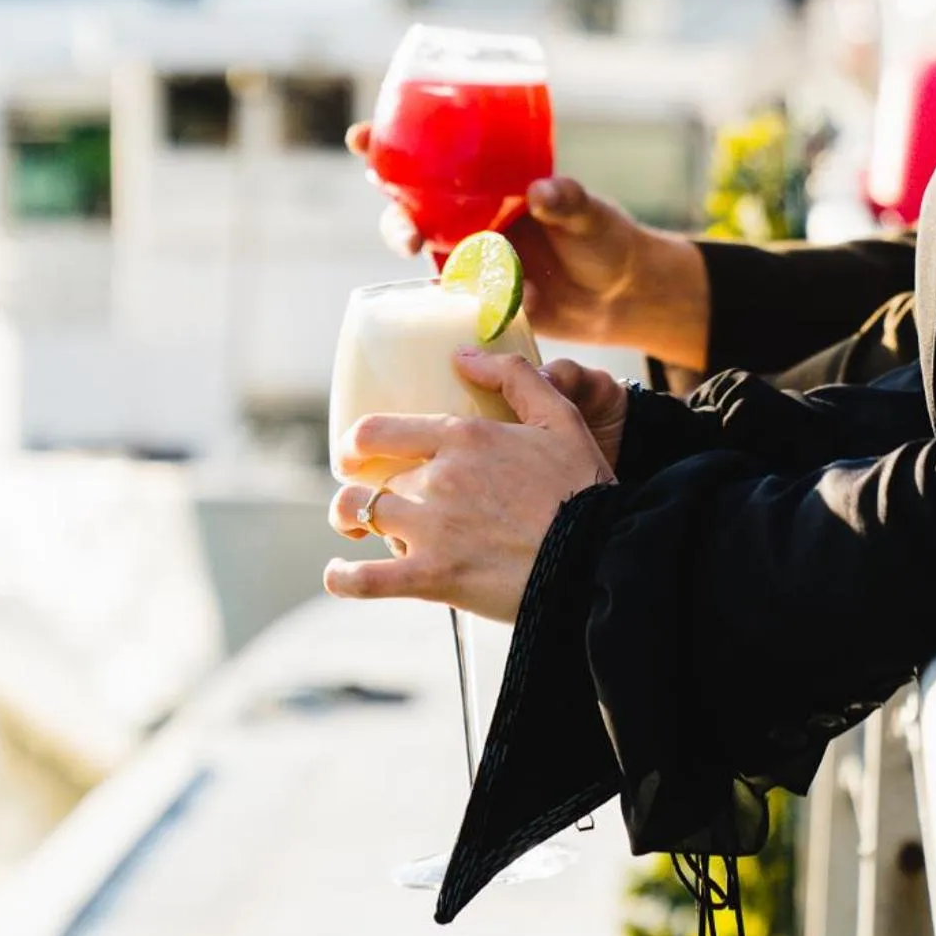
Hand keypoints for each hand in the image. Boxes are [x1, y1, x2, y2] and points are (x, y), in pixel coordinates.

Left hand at [324, 355, 611, 622]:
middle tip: (370, 498)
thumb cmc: (581, 485)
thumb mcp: (559, 416)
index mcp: (463, 437)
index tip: (353, 452)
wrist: (598, 554)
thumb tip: (464, 354)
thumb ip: (513, 377)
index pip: (379, 430)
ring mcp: (430, 530)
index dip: (355, 442)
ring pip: (359, 517)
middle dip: (364, 487)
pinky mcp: (431, 578)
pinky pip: (365, 580)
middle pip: (371, 479)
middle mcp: (437, 478)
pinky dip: (343, 578)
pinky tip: (338, 574)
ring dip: (349, 521)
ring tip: (353, 530)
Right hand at [346, 118, 710, 369]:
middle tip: (405, 234)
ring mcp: (473, 259)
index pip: (432, 157)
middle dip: (394, 217)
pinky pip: (457, 302)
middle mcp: (471, 217)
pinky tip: (503, 303)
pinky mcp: (481, 299)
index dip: (388, 145)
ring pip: (427, 257)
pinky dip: (466, 304)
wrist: (621, 297)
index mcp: (491, 183)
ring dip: (426, 268)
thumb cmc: (606, 239)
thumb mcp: (591, 214)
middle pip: (410, 208)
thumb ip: (568, 200)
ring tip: (451, 281)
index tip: (361, 136)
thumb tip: (541, 190)